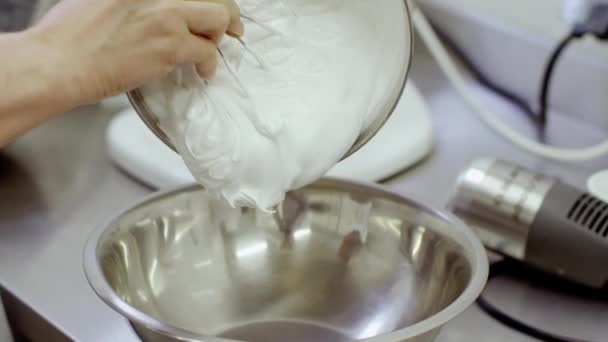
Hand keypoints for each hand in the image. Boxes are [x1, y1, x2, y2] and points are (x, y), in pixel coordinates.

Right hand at [28, 0, 242, 106]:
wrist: (58, 62)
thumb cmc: (71, 35)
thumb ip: (141, 1)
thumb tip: (163, 8)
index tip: (214, 5)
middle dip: (227, 11)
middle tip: (231, 25)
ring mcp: (166, 13)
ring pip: (218, 18)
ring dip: (219, 36)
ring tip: (212, 49)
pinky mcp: (169, 44)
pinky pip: (207, 51)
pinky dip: (208, 64)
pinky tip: (202, 71)